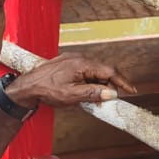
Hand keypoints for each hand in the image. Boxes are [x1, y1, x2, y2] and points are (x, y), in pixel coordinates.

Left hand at [8, 54, 135, 108]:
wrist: (27, 86)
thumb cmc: (47, 89)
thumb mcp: (72, 95)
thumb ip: (93, 94)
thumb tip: (112, 93)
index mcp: (82, 64)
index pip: (109, 71)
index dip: (122, 81)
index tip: (132, 90)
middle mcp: (78, 58)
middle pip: (102, 71)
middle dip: (109, 85)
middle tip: (111, 100)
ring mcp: (72, 60)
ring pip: (94, 72)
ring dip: (98, 85)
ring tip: (94, 99)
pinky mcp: (67, 64)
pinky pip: (85, 72)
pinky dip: (89, 82)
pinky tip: (85, 92)